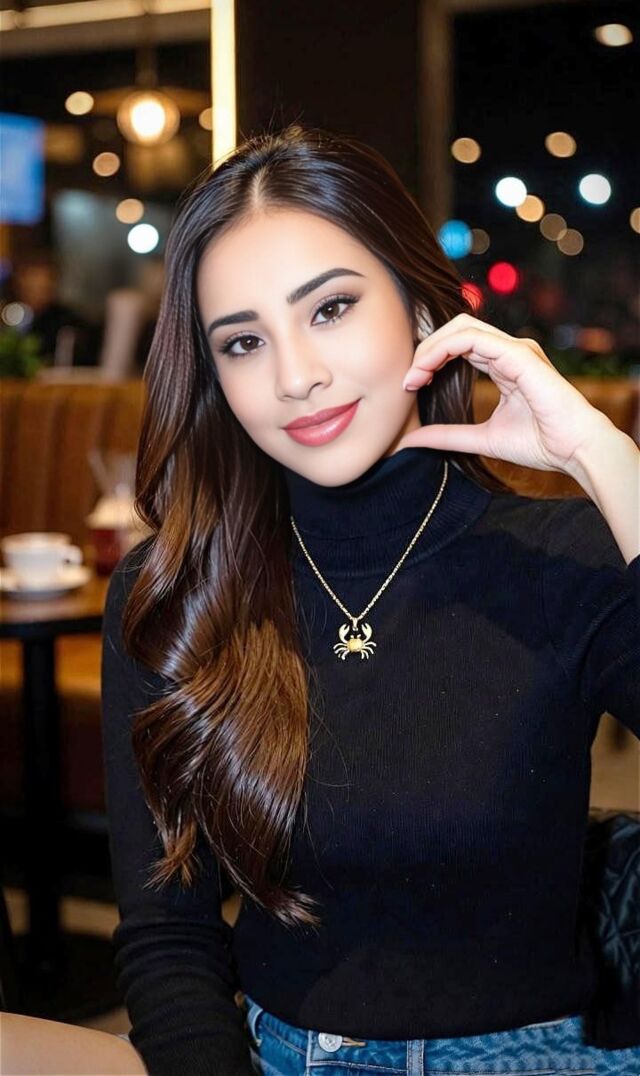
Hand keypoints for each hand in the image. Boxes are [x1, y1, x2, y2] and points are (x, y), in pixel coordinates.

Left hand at [397, 313, 612, 473]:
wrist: (574, 450)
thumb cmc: (540, 443)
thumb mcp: (481, 439)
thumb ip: (447, 436)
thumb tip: (411, 440)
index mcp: (502, 364)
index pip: (457, 345)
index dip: (429, 359)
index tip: (410, 386)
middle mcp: (508, 351)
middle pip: (455, 329)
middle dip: (425, 349)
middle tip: (408, 380)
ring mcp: (514, 349)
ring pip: (460, 327)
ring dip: (430, 348)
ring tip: (414, 376)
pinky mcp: (518, 354)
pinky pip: (471, 339)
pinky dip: (443, 349)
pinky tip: (427, 370)